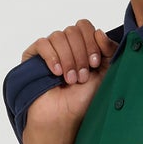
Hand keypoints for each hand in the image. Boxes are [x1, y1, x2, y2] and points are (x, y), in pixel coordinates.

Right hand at [21, 19, 118, 136]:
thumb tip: (99, 32)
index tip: (94, 64)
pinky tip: (56, 73)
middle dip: (80, 54)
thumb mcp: (105, 74)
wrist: (63, 117)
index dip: (91, 42)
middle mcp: (65, 46)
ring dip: (68, 60)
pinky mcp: (33, 56)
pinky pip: (43, 43)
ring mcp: (49, 50)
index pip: (84, 26)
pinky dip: (52, 57)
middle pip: (73, 30)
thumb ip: (109, 51)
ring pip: (59, 36)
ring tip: (70, 80)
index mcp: (82, 46)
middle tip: (81, 77)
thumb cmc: (82, 101)